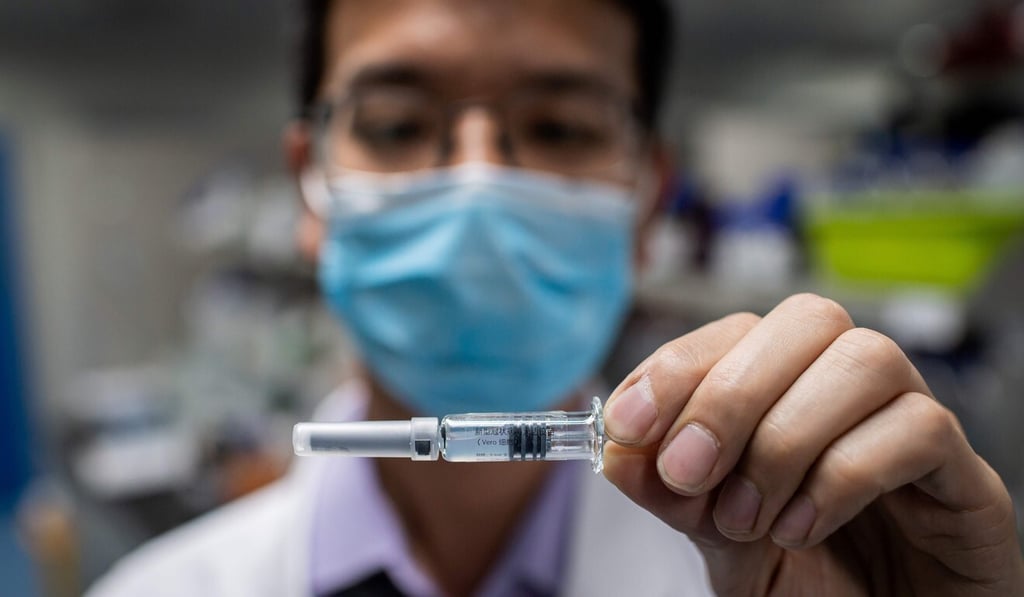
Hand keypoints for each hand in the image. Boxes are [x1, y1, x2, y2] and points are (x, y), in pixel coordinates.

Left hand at [602, 293, 1023, 595]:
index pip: (737, 331)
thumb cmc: (809, 587)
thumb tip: (617, 450)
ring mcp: (915, 423)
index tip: (627, 423)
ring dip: (786, 438)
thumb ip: (675, 494)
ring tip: (747, 517)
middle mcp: (854, 391)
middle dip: (730, 393)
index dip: (677, 366)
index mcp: (793, 390)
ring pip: (864, 359)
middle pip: (807, 319)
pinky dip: (842, 476)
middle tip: (688, 470)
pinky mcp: (967, 476)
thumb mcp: (718, 540)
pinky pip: (919, 428)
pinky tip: (802, 529)